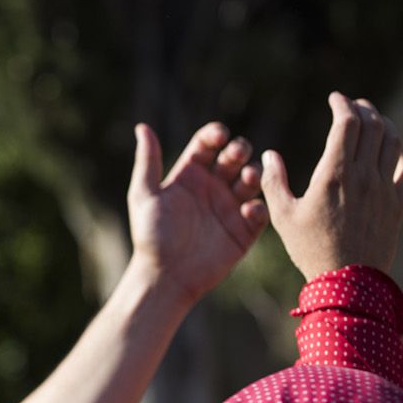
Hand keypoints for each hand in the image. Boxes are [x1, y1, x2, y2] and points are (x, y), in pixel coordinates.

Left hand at [127, 122, 267, 303]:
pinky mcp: (243, 232)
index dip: (215, 135)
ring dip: (254, 174)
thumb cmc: (151, 236)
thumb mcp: (145, 195)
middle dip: (239, 150)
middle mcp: (212, 188)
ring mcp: (229, 208)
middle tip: (235, 154)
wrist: (165, 276)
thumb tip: (142, 127)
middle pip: (233, 158)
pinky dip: (259, 208)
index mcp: (189, 175)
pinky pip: (260, 214)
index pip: (207, 145)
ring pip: (251, 181)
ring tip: (247, 178)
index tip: (219, 135)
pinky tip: (247, 210)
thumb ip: (147, 162)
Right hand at [261, 92, 402, 279]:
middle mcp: (364, 175)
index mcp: (335, 173)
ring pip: (393, 143)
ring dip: (384, 125)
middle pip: (373, 126)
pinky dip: (398, 155)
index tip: (334, 98)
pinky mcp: (397, 205)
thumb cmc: (310, 249)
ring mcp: (385, 189)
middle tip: (353, 105)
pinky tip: (389, 155)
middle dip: (363, 109)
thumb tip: (268, 155)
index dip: (342, 104)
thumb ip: (273, 182)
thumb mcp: (282, 217)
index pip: (347, 123)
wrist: (349, 282)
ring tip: (373, 121)